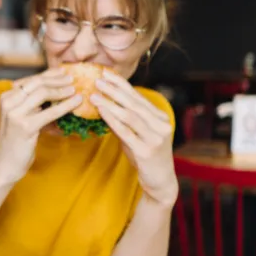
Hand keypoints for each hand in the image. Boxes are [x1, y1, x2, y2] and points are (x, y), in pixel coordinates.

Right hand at [0, 68, 82, 183]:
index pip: (31, 80)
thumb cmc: (15, 141)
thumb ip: (32, 104)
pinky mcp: (26, 126)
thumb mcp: (20, 117)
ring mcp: (15, 113)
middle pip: (37, 83)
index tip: (63, 72)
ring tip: (75, 89)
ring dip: (62, 90)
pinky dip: (66, 105)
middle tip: (73, 79)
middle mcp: (8, 102)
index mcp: (6, 97)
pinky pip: (50, 112)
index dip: (49, 74)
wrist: (4, 163)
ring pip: (43, 93)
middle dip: (57, 80)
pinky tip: (76, 102)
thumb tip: (56, 90)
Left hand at [92, 69, 177, 206]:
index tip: (107, 74)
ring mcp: (155, 138)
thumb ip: (125, 120)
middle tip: (98, 80)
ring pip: (130, 115)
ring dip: (110, 103)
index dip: (122, 84)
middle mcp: (161, 125)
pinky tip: (101, 111)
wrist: (160, 181)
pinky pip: (126, 131)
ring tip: (94, 94)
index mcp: (160, 117)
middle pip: (134, 103)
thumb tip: (105, 103)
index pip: (138, 97)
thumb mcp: (136, 134)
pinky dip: (112, 119)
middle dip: (114, 90)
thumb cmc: (146, 155)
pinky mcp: (146, 150)